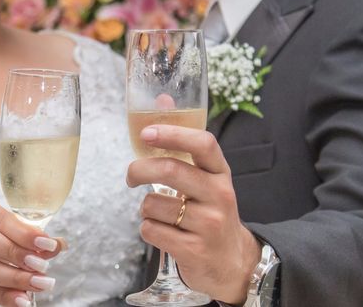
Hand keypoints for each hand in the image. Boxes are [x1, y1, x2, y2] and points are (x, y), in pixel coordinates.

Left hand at [126, 126, 261, 303]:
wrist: (232, 263)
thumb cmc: (211, 212)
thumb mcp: (206, 178)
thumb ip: (184, 144)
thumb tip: (163, 99)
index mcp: (221, 173)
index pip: (203, 143)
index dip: (172, 134)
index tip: (147, 133)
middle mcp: (219, 195)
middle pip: (170, 171)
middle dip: (139, 170)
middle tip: (131, 176)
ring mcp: (209, 224)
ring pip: (153, 204)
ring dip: (145, 208)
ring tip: (160, 214)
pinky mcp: (194, 250)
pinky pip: (150, 230)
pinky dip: (148, 230)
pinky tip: (164, 233)